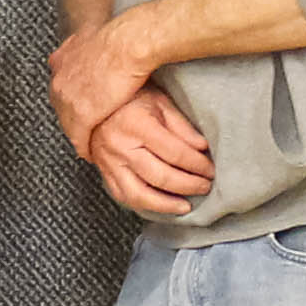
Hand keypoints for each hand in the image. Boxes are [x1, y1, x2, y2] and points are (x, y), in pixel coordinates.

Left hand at [47, 17, 155, 156]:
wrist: (128, 44)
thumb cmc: (121, 38)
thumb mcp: (93, 36)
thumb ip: (84, 46)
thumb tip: (88, 44)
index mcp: (60, 61)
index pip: (61, 89)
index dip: (72, 101)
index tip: (80, 109)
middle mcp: (58, 80)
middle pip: (62, 109)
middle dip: (72, 120)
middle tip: (84, 131)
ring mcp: (67, 99)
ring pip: (69, 125)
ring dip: (78, 137)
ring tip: (88, 146)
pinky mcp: (80, 115)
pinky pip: (78, 137)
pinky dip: (84, 147)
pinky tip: (90, 153)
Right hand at [87, 86, 212, 217]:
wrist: (95, 101)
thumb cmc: (130, 99)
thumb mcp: (160, 102)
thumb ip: (181, 126)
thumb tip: (202, 148)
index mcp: (137, 125)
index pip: (175, 153)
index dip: (197, 165)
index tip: (210, 169)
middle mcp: (120, 146)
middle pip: (161, 176)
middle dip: (189, 185)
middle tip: (205, 186)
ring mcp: (109, 162)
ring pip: (139, 194)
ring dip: (166, 204)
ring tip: (185, 206)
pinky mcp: (103, 171)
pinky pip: (123, 196)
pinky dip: (143, 205)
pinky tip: (159, 205)